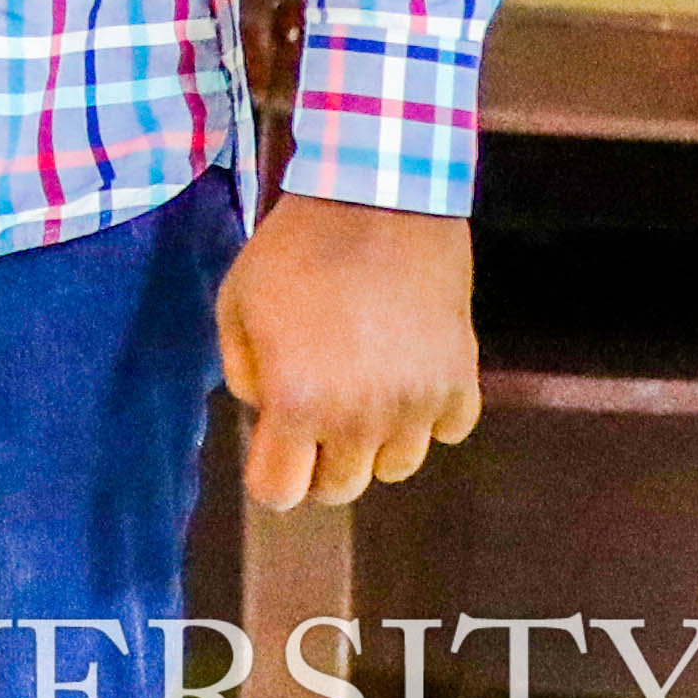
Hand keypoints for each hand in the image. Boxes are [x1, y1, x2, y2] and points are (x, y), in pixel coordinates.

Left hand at [220, 191, 480, 507]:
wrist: (380, 204)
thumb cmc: (295, 251)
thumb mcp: (235, 305)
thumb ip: (242, 372)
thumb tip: (266, 411)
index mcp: (298, 403)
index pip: (279, 493)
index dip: (271, 477)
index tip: (273, 452)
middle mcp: (361, 419)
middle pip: (340, 488)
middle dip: (319, 464)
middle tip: (313, 419)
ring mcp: (417, 405)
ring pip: (396, 467)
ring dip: (374, 442)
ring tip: (361, 390)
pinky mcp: (461, 383)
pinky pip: (446, 432)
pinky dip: (428, 416)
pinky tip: (407, 375)